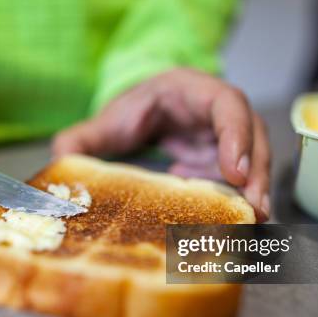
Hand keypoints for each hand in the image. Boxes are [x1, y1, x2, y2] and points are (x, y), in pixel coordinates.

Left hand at [53, 68, 270, 221]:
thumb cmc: (132, 111)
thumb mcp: (108, 121)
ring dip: (255, 192)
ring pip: (255, 160)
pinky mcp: (227, 162)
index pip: (228, 103)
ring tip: (250, 225)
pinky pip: (242, 180)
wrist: (146, 113)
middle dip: (257, 174)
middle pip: (253, 135)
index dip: (236, 134)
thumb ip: (83, 139)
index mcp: (193, 90)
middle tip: (254, 211)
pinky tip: (233, 225)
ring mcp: (228, 138)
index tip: (236, 171)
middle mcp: (219, 113)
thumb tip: (60, 163)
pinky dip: (240, 202)